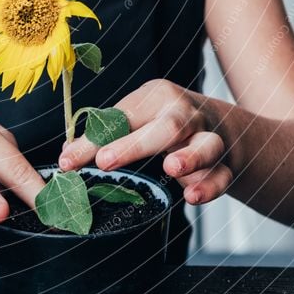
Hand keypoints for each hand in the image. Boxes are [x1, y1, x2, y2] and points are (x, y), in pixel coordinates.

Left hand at [58, 79, 232, 204]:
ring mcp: (210, 137)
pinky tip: (192, 196)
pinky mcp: (225, 164)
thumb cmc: (165, 121)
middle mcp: (186, 114)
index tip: (68, 162)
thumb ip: (106, 135)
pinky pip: (222, 175)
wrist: (221, 124)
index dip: (94, 140)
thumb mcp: (138, 118)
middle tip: (105, 160)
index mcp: (158, 97)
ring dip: (189, 157)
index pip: (123, 117)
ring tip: (170, 168)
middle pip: (166, 126)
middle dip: (135, 144)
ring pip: (206, 145)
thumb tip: (68, 156)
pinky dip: (210, 186)